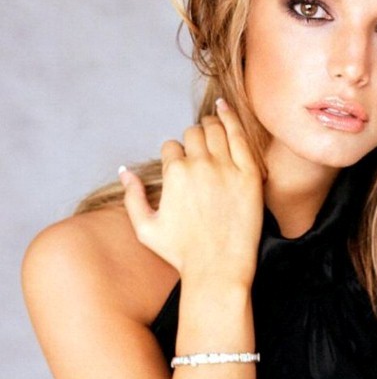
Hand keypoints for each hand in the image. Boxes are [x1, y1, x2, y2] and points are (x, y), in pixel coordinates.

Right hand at [119, 99, 263, 288]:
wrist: (218, 269)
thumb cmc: (182, 253)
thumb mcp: (146, 228)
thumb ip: (132, 196)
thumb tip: (125, 171)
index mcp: (174, 174)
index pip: (171, 147)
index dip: (175, 155)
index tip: (181, 164)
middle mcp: (199, 165)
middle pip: (194, 135)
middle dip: (193, 138)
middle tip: (199, 143)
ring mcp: (226, 168)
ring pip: (216, 130)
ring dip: (212, 125)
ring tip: (213, 123)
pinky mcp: (250, 174)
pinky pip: (241, 137)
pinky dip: (232, 119)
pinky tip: (226, 110)